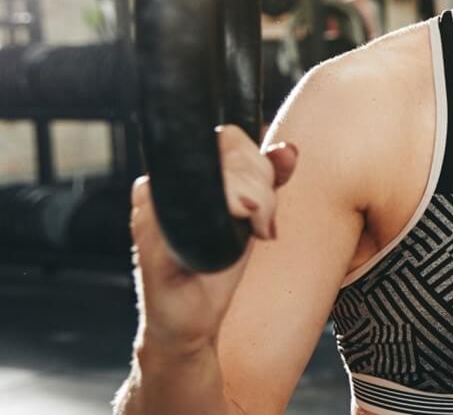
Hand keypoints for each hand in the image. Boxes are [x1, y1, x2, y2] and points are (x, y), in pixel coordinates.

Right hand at [130, 125, 296, 355]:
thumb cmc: (214, 269)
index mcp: (178, 177)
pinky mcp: (154, 239)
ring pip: (220, 176)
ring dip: (254, 200)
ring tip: (257, 229)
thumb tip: (289, 149)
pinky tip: (247, 224)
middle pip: (228, 156)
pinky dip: (234, 209)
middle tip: (262, 222)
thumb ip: (266, 182)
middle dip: (261, 185)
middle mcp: (158, 187)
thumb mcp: (249, 218)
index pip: (226, 139)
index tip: (263, 200)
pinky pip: (200, 207)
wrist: (188, 324)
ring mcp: (152, 211)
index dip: (256, 161)